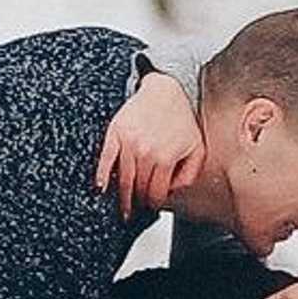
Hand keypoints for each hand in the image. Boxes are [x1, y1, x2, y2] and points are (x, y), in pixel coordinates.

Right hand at [95, 72, 205, 218]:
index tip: (152, 206)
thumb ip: (188, 175)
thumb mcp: (197, 148)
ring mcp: (128, 142)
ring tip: (122, 207)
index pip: (155, 193)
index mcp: (166, 158)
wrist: (166, 90)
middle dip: (138, 201)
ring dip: (121, 196)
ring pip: (122, 179)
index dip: (154, 204)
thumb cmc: (181, 118)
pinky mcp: (116, 132)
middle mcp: (146, 152)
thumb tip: (172, 192)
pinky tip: (101, 187)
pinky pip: (106, 159)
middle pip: (137, 189)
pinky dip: (102, 175)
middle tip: (136, 209)